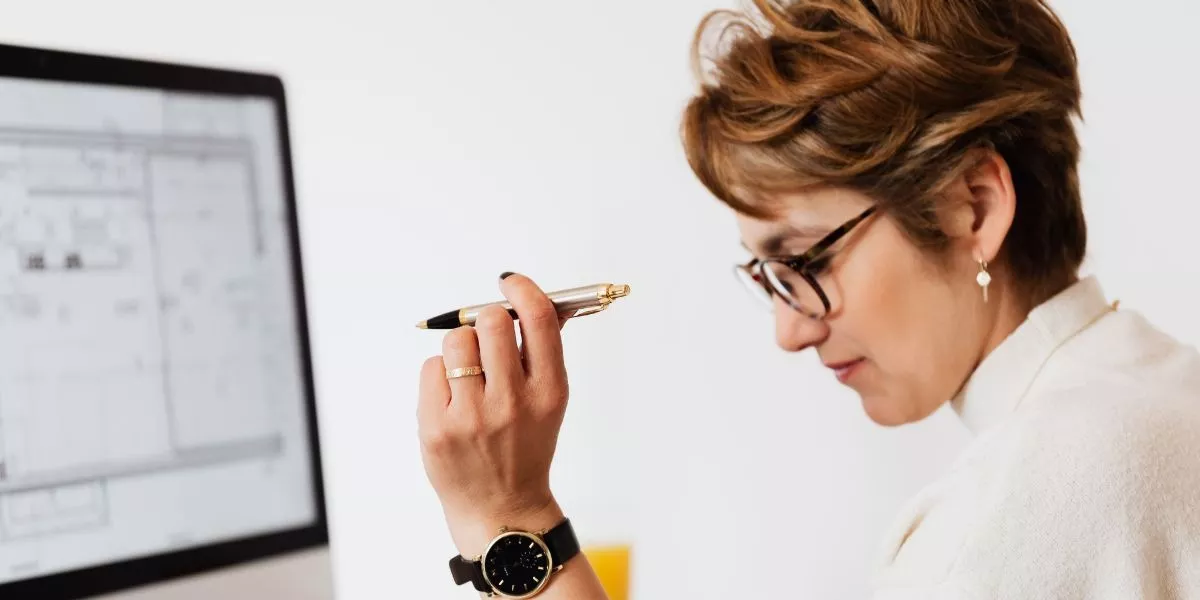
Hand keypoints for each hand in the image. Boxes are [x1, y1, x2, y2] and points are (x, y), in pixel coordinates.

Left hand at [418, 273, 572, 553]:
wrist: (501, 507)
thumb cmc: (525, 444)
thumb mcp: (549, 401)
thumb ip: (543, 350)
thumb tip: (534, 298)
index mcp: (549, 391)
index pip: (538, 319)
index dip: (522, 289)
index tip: (509, 283)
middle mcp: (513, 402)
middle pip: (491, 322)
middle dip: (486, 320)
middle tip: (486, 335)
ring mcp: (473, 416)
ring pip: (456, 342)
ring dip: (461, 349)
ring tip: (468, 376)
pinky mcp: (437, 427)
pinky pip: (431, 368)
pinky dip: (440, 376)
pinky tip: (452, 400)